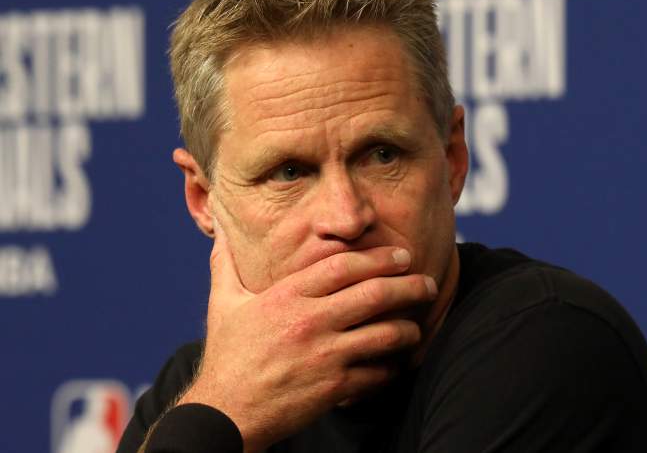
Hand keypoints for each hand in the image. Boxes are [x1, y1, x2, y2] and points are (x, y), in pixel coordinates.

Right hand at [177, 220, 437, 450]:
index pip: (344, 266)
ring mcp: (324, 355)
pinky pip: (378, 373)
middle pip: (375, 294)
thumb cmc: (227, 357)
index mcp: (287, 296)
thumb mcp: (224, 305)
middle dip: (409, 286)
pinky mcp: (334, 387)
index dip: (379, 258)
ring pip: (385, 334)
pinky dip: (393, 367)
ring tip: (416, 327)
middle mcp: (310, 321)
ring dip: (409, 329)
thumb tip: (219, 232)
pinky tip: (397, 363)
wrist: (225, 413)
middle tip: (426, 284)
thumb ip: (227, 266)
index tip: (402, 256)